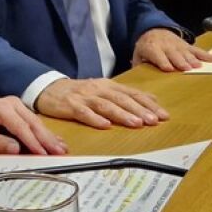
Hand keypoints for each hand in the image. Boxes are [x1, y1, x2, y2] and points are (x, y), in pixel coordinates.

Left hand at [0, 96, 66, 154]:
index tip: (43, 154)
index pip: (20, 127)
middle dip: (47, 139)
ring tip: (62, 149)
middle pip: (33, 124)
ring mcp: (17, 106)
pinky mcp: (20, 111)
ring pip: (37, 123)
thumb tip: (15, 149)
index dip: (33, 141)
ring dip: (49, 137)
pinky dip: (45, 133)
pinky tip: (57, 141)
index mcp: (1, 108)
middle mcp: (12, 104)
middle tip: (60, 153)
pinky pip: (34, 123)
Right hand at [34, 78, 167, 128]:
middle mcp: (98, 89)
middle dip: (139, 110)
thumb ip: (125, 95)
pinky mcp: (70, 105)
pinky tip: (105, 126)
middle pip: (121, 99)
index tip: (163, 115)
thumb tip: (151, 99)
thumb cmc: (78, 93)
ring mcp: (83, 97)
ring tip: (136, 124)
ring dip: (122, 114)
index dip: (147, 104)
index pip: (131, 93)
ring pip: (106, 105)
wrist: (48, 89)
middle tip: (154, 120)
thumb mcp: (102, 90)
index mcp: (107, 85)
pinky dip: (95, 119)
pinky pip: (83, 113)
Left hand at [132, 28, 211, 70]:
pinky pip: (197, 50)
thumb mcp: (138, 53)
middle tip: (187, 68)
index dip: (164, 62)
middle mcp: (166, 46)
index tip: (169, 69)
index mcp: (153, 48)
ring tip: (199, 66)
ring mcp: (178, 45)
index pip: (158, 56)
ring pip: (186, 53)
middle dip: (180, 61)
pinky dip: (205, 54)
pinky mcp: (186, 45)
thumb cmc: (146, 46)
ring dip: (193, 59)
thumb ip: (138, 63)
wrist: (153, 29)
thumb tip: (137, 75)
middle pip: (174, 55)